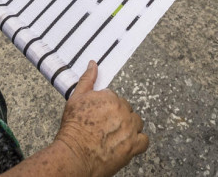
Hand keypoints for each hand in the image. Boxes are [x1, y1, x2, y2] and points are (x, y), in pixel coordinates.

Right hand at [53, 62, 147, 176]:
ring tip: (115, 136)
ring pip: (136, 123)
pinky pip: (144, 140)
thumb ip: (87, 80)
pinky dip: (138, 142)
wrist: (74, 154)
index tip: (98, 118)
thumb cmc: (73, 128)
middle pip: (127, 110)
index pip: (115, 99)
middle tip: (105, 128)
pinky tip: (127, 144)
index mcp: (110, 97)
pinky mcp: (133, 146)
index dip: (106, 110)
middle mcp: (122, 111)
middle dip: (118, 118)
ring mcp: (129, 129)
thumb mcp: (76, 98)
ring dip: (129, 128)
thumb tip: (93, 64)